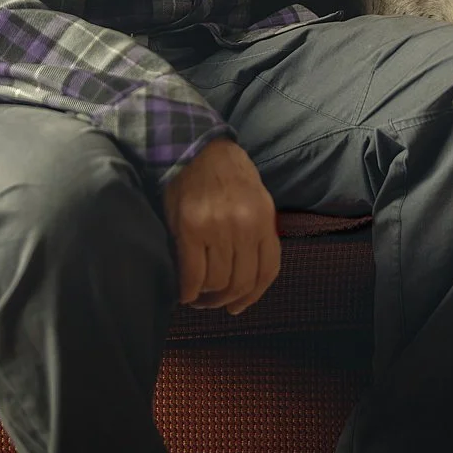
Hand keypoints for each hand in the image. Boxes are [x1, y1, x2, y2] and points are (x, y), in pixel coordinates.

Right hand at [160, 137, 280, 314]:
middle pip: (241, 281)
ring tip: (197, 295)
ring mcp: (217, 228)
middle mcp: (244, 225)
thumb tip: (249, 272)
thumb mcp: (255, 196)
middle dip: (226, 300)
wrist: (195, 146)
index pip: (268, 270)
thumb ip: (257, 231)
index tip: (238, 306)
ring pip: (217, 282)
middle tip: (212, 302)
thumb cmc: (226, 172)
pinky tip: (184, 291)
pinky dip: (188, 290)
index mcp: (264, 217)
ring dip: (205, 297)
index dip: (253, 296)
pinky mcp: (189, 229)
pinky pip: (192, 275)